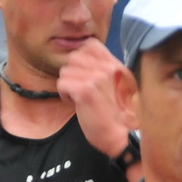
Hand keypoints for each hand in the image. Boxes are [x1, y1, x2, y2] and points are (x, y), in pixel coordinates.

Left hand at [57, 38, 133, 157]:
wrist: (119, 136)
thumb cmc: (115, 114)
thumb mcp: (115, 84)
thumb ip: (102, 68)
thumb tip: (80, 57)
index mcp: (115, 65)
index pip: (90, 45)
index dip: (81, 57)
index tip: (84, 74)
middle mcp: (108, 68)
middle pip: (74, 57)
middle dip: (73, 73)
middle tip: (82, 89)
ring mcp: (97, 78)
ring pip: (65, 71)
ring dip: (68, 85)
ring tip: (80, 97)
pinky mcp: (86, 90)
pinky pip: (62, 84)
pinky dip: (64, 95)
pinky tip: (76, 104)